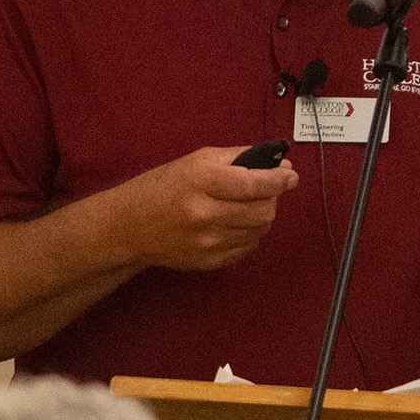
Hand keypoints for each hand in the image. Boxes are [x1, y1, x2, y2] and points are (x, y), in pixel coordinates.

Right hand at [109, 145, 296, 270]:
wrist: (129, 226)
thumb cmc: (163, 188)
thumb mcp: (196, 161)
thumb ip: (238, 158)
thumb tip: (278, 160)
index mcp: (201, 181)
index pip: (255, 183)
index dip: (280, 179)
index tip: (290, 175)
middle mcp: (204, 213)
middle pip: (264, 211)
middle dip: (271, 198)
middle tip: (264, 189)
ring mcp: (207, 241)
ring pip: (259, 230)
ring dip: (261, 215)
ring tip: (245, 205)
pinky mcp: (208, 261)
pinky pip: (248, 247)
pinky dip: (249, 233)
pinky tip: (233, 223)